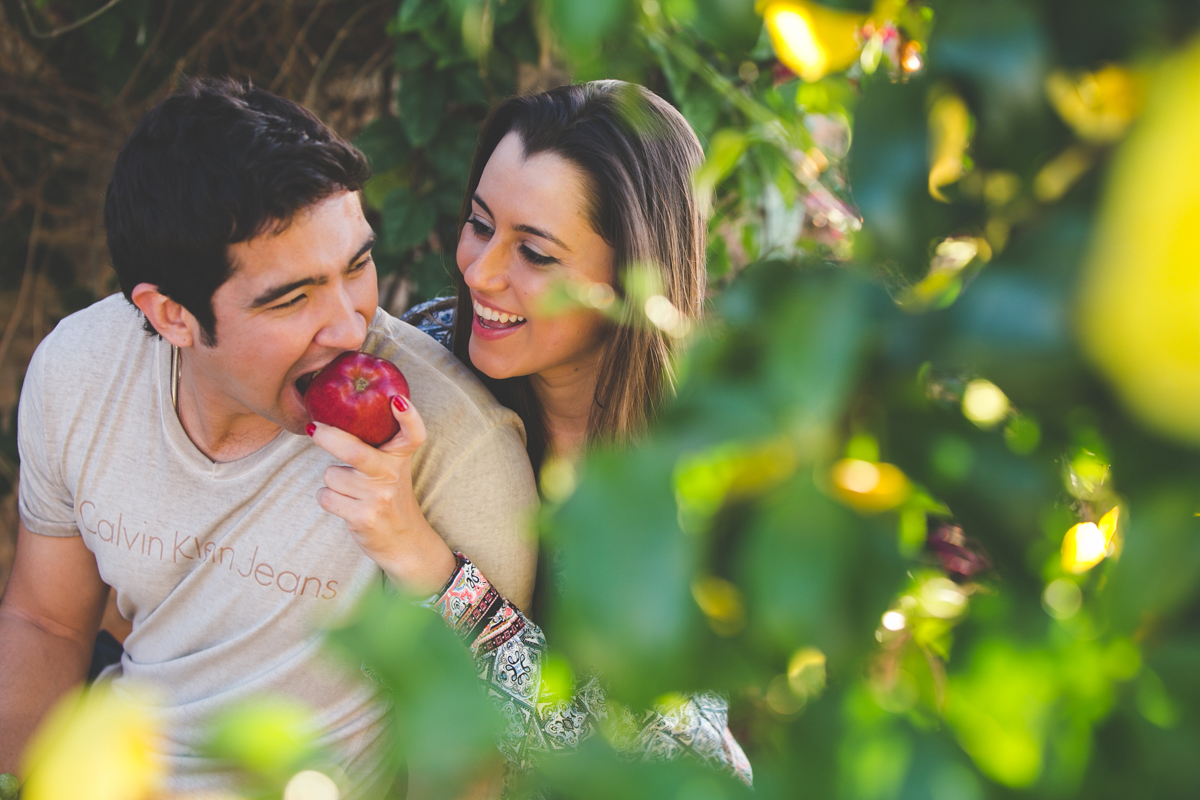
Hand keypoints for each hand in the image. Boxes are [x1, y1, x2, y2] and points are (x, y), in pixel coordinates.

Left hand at [307, 394, 456, 595]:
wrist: (405, 543)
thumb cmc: (389, 497)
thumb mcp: (393, 467)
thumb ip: (376, 444)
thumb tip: (331, 418)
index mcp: (401, 457)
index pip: (413, 434)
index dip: (408, 416)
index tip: (396, 400)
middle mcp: (392, 475)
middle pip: (354, 450)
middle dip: (327, 437)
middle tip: (313, 428)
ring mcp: (378, 497)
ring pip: (331, 476)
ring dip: (331, 482)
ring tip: (350, 491)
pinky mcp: (362, 518)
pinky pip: (326, 497)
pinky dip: (328, 499)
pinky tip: (345, 505)